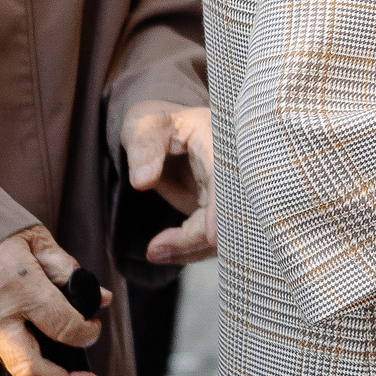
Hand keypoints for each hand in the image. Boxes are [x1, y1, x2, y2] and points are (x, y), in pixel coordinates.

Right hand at [0, 224, 105, 375]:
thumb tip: (100, 299)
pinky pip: (4, 353)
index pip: (62, 326)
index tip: (93, 326)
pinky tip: (46, 349)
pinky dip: (29, 357)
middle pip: (31, 370)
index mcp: (19, 288)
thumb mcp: (35, 239)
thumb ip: (68, 270)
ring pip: (16, 368)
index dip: (86, 332)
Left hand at [119, 99, 214, 264]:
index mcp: (221, 143)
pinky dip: (190, 249)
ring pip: (225, 232)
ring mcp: (227, 193)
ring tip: (153, 252)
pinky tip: (162, 250)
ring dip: (191, 249)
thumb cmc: (157, 123)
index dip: (223, 209)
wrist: (165, 132)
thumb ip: (143, 147)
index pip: (229, 181)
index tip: (209, 236)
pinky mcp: (218, 210)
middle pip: (230, 215)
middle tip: (154, 250)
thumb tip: (142, 181)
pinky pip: (213, 237)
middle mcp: (232, 170)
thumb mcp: (144, 125)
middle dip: (197, 239)